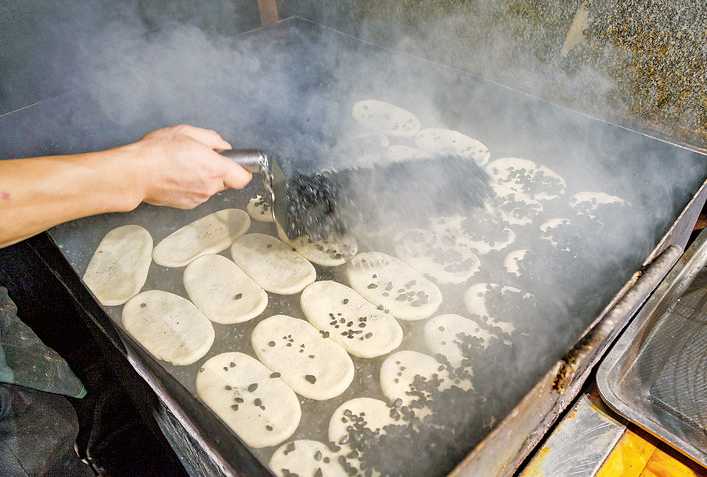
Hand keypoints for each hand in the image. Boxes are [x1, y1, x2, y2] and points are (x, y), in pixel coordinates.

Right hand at [127, 124, 251, 208]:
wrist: (134, 174)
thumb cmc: (157, 152)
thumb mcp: (187, 132)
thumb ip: (212, 139)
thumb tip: (223, 147)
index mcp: (215, 168)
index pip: (243, 178)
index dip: (242, 170)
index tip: (235, 163)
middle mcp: (210, 186)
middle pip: (226, 182)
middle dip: (219, 171)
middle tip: (200, 159)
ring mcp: (199, 198)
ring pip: (211, 188)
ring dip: (204, 178)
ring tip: (183, 166)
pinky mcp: (187, 205)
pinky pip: (197, 194)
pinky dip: (191, 186)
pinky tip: (176, 176)